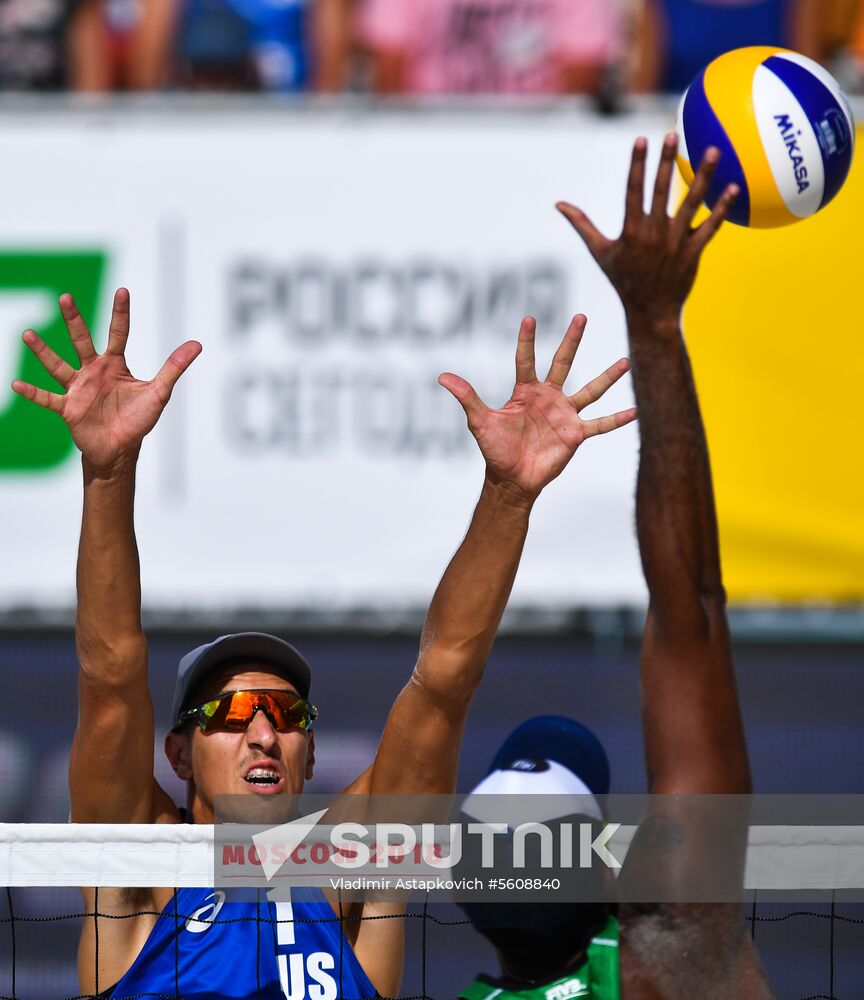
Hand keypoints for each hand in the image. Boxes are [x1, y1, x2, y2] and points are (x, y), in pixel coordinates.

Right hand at [11, 288, 201, 472]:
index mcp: (115, 365)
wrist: (121, 449)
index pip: (119, 333)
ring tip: (28, 334)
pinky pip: (48, 398)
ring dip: (44, 352)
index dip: (121, 313)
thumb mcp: (159, 392)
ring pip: (58, 365)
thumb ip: (174, 368)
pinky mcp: (68, 408)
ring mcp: (78, 388)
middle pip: (82, 341)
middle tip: (65, 297)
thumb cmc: (138, 419)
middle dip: (74, 320)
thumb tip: (197, 344)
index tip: (122, 290)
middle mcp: (93, 371)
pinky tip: (16, 384)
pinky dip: (33, 393)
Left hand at [439, 315, 635, 500]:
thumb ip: (467, 397)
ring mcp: (564, 415)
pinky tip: (636, 411)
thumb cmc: (495, 450)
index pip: (526, 360)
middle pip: (563, 363)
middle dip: (572, 340)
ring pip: (591, 390)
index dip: (527, 341)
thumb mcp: (480, 421)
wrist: (511, 479)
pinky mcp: (575, 434)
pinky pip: (600, 425)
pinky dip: (616, 420)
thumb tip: (442, 377)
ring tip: (626, 361)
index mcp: (525, 391)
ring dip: (608, 377)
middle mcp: (548, 398)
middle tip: (582, 316)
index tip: (529, 318)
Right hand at [556, 134, 738, 325]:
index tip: (642, 140)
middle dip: (667, 160)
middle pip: (661, 189)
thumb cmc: (623, 279)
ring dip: (704, 176)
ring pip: (692, 202)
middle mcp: (654, 233)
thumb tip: (559, 204)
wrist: (650, 311)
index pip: (634, 190)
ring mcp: (676, 242)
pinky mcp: (694, 251)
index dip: (638, 164)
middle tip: (673, 134)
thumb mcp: (599, 251)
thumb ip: (582, 224)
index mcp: (631, 230)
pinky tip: (734, 187)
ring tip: (714, 150)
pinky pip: (711, 225)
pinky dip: (723, 208)